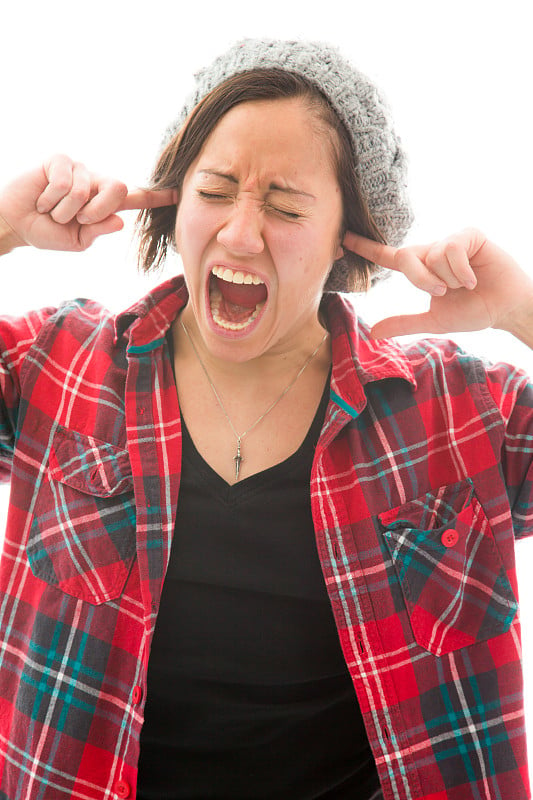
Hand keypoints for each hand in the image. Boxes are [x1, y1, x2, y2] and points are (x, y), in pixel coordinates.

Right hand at [0, 154, 176, 251]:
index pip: (135, 198)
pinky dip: (51, 198)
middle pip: (119, 188)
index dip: (156, 198)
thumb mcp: (76, 241)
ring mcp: (80, 169)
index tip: (178, 194)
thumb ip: (97, 232)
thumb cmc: (47, 232)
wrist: (15, 224)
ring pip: (85, 191)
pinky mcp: (60, 160)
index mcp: (105, 204)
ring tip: (53, 210)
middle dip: (96, 211)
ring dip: (64, 210)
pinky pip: (65, 181)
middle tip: (76, 220)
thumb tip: (119, 221)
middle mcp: (96, 182)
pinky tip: (43, 199)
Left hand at [344, 228, 532, 342]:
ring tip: (465, 284)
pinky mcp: (469, 235)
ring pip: (431, 256)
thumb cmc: (471, 311)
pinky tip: (473, 278)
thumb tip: (372, 333)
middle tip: (443, 292)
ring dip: (448, 278)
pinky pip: (451, 249)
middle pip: (406, 258)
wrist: (503, 310)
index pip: (388, 256)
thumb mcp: (433, 320)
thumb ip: (403, 323)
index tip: (344, 238)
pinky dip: (461, 270)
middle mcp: (431, 251)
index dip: (366, 247)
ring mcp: (449, 241)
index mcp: (420, 268)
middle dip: (421, 280)